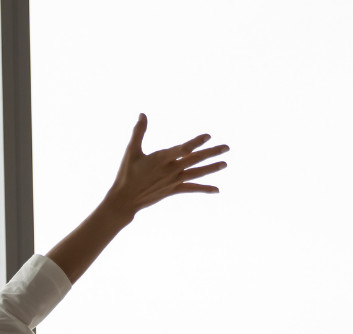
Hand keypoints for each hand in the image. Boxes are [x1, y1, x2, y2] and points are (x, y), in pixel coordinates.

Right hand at [101, 114, 228, 220]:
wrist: (125, 199)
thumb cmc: (126, 174)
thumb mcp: (131, 151)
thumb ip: (139, 132)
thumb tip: (143, 114)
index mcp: (161, 159)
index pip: (182, 149)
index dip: (195, 142)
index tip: (208, 136)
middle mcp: (170, 170)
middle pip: (195, 159)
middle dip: (212, 153)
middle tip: (227, 147)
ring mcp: (173, 181)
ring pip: (197, 173)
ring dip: (212, 168)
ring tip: (225, 163)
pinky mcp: (173, 190)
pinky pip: (192, 189)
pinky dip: (204, 189)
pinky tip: (217, 189)